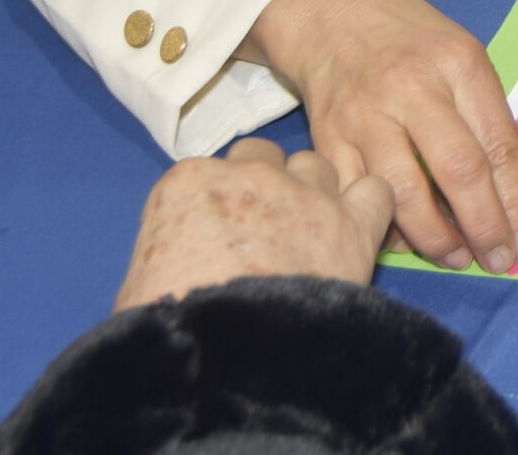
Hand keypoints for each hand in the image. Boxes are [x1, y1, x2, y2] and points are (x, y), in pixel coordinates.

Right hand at [113, 138, 393, 310]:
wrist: (228, 359)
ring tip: (310, 237)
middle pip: (264, 157)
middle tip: (265, 233)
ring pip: (318, 166)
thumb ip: (166, 252)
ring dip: (314, 192)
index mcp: (188, 182)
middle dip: (265, 185)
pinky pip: (376, 191)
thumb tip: (181, 264)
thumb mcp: (141, 286)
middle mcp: (251, 173)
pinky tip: (358, 235)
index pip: (211, 172)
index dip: (220, 203)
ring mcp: (306, 193)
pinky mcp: (353, 223)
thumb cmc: (168, 331)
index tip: (222, 235)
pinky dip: (369, 208)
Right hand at [240, 0, 517, 274]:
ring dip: (435, 238)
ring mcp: (365, 115)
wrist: (331, 14)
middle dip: (484, 226)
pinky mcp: (326, 138)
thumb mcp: (462, 56)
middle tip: (498, 261)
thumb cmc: (411, 39)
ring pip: (403, 192)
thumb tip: (507, 196)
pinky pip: (358, 195)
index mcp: (459, 64)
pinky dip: (383, 227)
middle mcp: (413, 88)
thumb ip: (483, 115)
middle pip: (457, 170)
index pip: (498, 144)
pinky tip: (404, 242)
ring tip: (457, 258)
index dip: (516, 203)